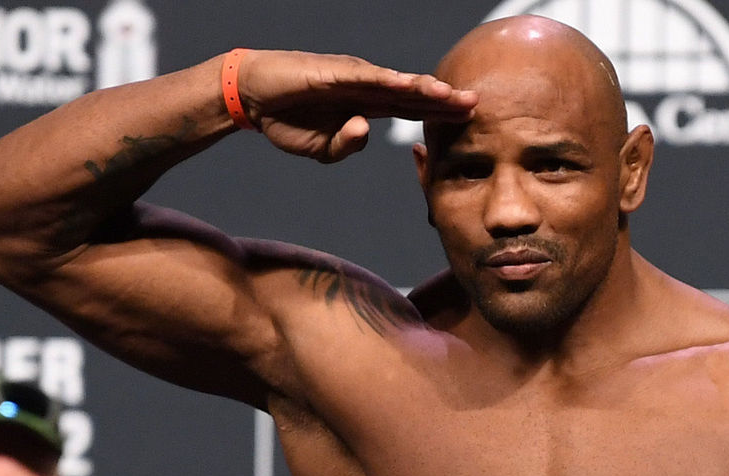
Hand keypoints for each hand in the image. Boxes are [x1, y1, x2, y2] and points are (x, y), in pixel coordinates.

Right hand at [235, 50, 476, 162]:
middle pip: (413, 93)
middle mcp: (366, 87)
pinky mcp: (333, 73)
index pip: (411, 109)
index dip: (439, 113)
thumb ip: (346, 145)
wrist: (252, 98)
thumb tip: (363, 131)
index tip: (469, 119)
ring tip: (453, 95)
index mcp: (367, 105)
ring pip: (396, 83)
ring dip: (425, 88)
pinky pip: (365, 77)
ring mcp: (351, 77)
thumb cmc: (288, 118)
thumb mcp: (322, 149)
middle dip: (444, 99)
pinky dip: (389, 81)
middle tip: (476, 103)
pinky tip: (410, 85)